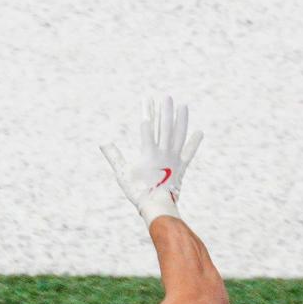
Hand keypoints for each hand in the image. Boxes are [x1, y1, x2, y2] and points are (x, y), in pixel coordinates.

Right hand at [102, 96, 203, 222]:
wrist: (158, 207)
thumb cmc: (138, 191)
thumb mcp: (123, 173)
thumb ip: (114, 156)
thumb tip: (103, 142)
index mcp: (149, 152)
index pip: (148, 127)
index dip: (147, 112)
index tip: (147, 99)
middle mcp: (164, 153)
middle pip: (166, 127)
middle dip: (165, 111)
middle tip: (167, 96)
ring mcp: (175, 159)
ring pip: (179, 135)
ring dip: (181, 120)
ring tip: (183, 106)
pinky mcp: (182, 167)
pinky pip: (189, 152)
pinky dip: (194, 142)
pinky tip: (199, 131)